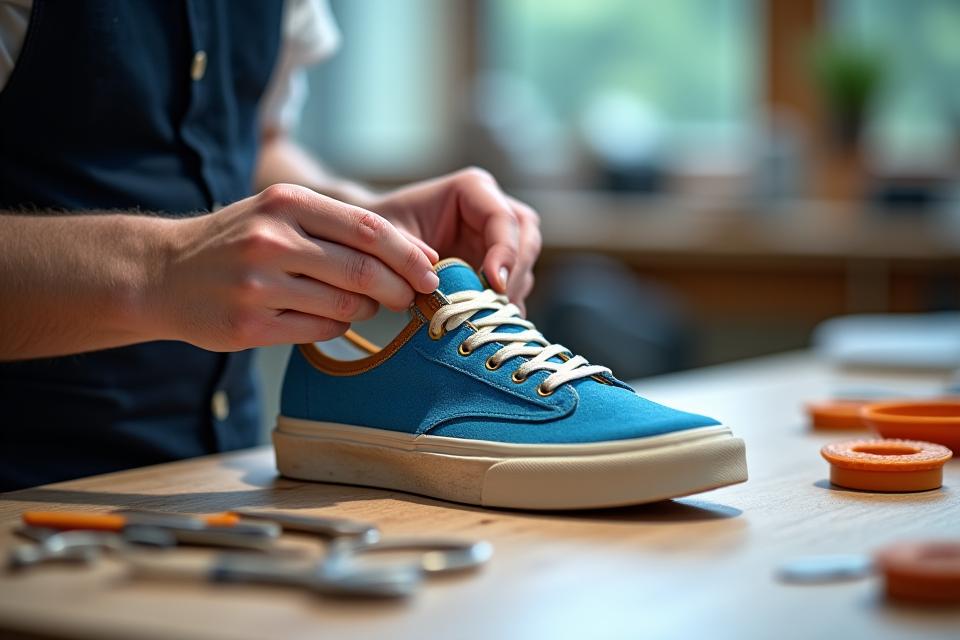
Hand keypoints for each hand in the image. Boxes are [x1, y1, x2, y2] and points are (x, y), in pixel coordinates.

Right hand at [153, 184, 439, 349]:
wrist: (161, 273)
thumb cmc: (236, 240)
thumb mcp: (279, 212)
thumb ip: (339, 227)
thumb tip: (414, 253)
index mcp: (286, 203)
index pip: (368, 228)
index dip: (409, 253)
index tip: (432, 270)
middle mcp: (270, 240)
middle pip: (362, 271)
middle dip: (398, 288)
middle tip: (412, 296)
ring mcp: (257, 285)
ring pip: (343, 306)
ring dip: (367, 311)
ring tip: (366, 306)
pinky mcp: (248, 326)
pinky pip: (318, 332)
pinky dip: (337, 328)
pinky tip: (332, 320)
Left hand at [367, 168, 541, 312]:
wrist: (373, 244)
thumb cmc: (378, 232)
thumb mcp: (387, 237)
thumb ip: (409, 253)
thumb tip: (437, 275)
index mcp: (471, 189)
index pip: (503, 218)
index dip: (505, 252)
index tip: (493, 284)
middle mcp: (492, 209)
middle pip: (526, 238)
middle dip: (515, 273)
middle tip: (496, 304)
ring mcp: (497, 237)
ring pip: (525, 264)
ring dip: (511, 292)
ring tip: (486, 316)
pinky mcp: (495, 264)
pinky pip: (513, 285)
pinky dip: (504, 305)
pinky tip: (485, 321)